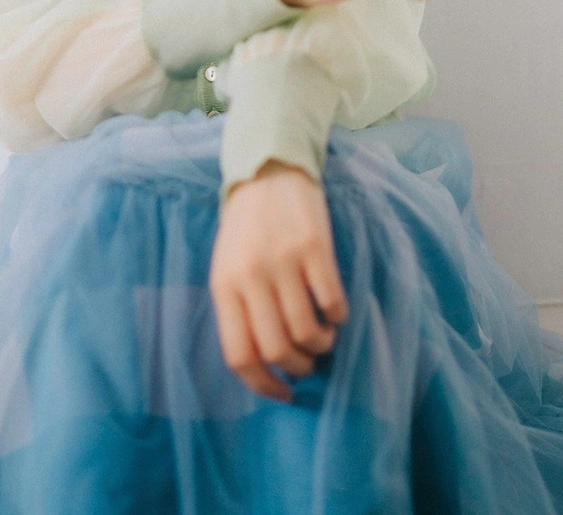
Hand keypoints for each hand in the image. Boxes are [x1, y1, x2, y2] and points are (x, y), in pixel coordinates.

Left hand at [209, 160, 348, 402]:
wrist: (268, 170)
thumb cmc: (247, 228)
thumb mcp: (228, 267)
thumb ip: (240, 310)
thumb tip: (265, 365)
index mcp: (224, 285)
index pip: (239, 356)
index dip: (264, 386)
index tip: (284, 393)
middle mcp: (251, 276)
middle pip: (278, 350)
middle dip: (299, 367)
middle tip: (307, 360)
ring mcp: (283, 260)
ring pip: (307, 332)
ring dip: (321, 345)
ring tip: (323, 336)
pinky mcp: (315, 246)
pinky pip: (332, 302)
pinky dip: (338, 317)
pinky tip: (335, 310)